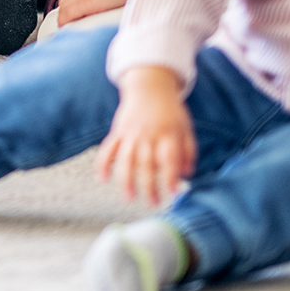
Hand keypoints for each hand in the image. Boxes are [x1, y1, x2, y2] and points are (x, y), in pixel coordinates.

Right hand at [96, 66, 195, 205]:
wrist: (149, 86)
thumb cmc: (171, 111)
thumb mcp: (186, 128)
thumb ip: (188, 151)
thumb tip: (187, 174)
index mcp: (167, 135)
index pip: (169, 159)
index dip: (171, 176)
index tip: (173, 192)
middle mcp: (148, 135)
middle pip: (146, 164)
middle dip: (149, 186)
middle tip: (152, 204)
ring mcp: (130, 133)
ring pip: (126, 159)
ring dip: (126, 179)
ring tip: (128, 198)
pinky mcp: (118, 131)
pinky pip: (108, 148)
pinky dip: (102, 163)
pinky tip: (101, 179)